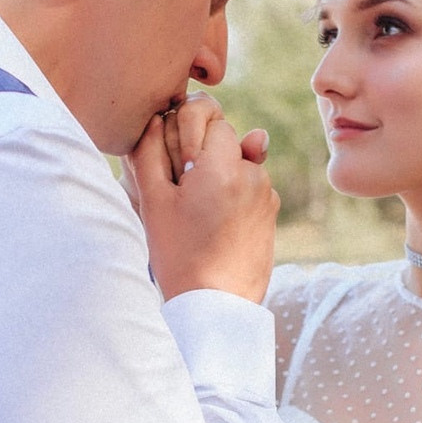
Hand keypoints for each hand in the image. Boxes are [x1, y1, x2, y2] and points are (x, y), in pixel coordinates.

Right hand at [125, 94, 278, 303]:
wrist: (215, 304)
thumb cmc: (179, 255)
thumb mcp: (153, 202)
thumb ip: (150, 151)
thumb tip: (156, 118)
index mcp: (223, 166)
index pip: (210, 118)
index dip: (189, 135)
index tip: (178, 167)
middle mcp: (253, 174)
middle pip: (226, 140)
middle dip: (205, 156)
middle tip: (185, 193)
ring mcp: (267, 194)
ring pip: (239, 164)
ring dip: (220, 177)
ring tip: (200, 215)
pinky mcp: (271, 213)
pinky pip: (250, 189)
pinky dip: (234, 197)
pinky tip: (217, 227)